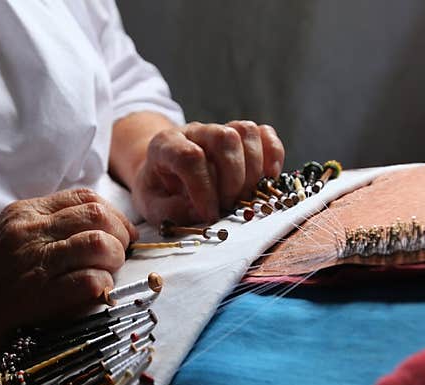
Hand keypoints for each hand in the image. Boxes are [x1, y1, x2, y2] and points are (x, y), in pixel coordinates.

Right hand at [0, 188, 137, 356]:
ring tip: (108, 273)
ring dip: (114, 260)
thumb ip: (47, 225)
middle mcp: (31, 231)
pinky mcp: (37, 295)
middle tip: (120, 255)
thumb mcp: (10, 234)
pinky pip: (89, 281)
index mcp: (26, 211)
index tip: (121, 233)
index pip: (86, 197)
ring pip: (99, 244)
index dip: (114, 214)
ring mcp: (34, 262)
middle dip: (121, 236)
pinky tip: (96, 293)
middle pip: (99, 216)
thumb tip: (96, 227)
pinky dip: (103, 286)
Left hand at [130, 121, 284, 224]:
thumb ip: (170, 211)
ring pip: (246, 131)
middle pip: (224, 138)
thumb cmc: (159, 191)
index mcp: (166, 145)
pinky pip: (265, 134)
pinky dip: (273, 156)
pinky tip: (266, 180)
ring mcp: (220, 129)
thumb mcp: (151, 206)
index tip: (209, 215)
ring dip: (253, 170)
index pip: (189, 157)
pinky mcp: (240, 136)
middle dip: (233, 179)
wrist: (163, 172)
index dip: (203, 189)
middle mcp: (195, 131)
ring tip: (244, 197)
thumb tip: (198, 211)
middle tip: (228, 207)